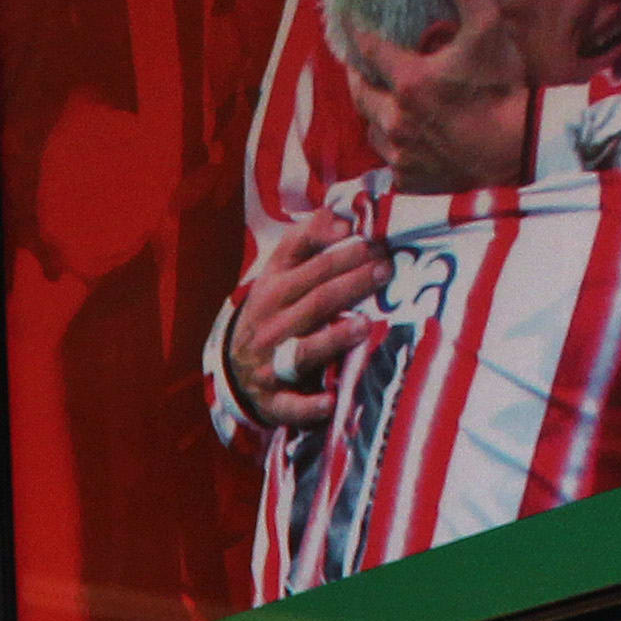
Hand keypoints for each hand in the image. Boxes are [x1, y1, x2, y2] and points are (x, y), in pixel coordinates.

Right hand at [223, 216, 388, 430]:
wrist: (234, 368)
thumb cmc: (273, 312)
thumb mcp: (279, 273)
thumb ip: (308, 240)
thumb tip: (344, 216)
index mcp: (273, 288)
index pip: (308, 263)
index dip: (338, 249)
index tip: (367, 238)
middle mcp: (270, 322)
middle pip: (315, 301)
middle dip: (351, 284)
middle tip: (386, 271)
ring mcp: (270, 362)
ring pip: (305, 348)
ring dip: (334, 338)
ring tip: (365, 325)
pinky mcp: (273, 398)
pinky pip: (291, 404)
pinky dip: (310, 405)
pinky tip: (331, 400)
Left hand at [343, 0, 534, 190]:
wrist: (519, 152)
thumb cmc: (504, 89)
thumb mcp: (489, 29)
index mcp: (408, 80)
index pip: (370, 50)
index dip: (357, 33)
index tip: (349, 22)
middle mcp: (394, 118)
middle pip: (360, 94)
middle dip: (356, 77)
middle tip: (355, 67)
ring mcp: (399, 153)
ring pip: (372, 129)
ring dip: (372, 113)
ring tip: (377, 103)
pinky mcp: (408, 179)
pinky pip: (389, 161)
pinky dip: (392, 147)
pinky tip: (402, 140)